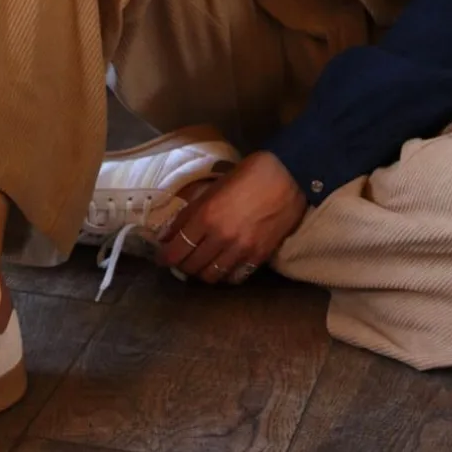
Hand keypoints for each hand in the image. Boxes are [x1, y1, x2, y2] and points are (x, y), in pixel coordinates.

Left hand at [158, 152, 307, 284]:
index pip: (176, 249)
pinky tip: (224, 265)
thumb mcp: (214, 187)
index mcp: (206, 215)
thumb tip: (171, 230)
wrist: (288, 175)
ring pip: (211, 276)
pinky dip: (225, 275)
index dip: (165, 256)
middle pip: (190, 266)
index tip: (162, 256)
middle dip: (181, 265)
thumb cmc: (248, 174)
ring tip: (202, 263)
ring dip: (201, 272)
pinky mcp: (259, 256)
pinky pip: (234, 277)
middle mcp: (221, 237)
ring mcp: (241, 249)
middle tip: (181, 259)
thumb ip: (192, 210)